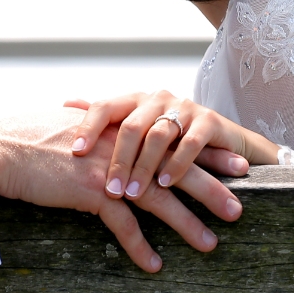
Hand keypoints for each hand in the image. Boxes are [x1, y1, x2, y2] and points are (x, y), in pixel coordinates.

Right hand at [0, 108, 245, 272]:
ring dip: (188, 224)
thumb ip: (101, 131)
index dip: (206, 152)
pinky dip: (140, 247)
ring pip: (161, 199)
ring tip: (210, 244)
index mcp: (123, 127)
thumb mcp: (75, 125)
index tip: (234, 163)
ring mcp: (111, 168)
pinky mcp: (93, 191)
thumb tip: (116, 141)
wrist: (2, 146)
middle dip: (212, 188)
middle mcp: (124, 145)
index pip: (174, 139)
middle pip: (178, 168)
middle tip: (239, 206)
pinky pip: (124, 225)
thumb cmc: (30, 135)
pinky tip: (154, 265)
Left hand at [69, 91, 280, 201]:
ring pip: (158, 135)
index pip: (105, 106)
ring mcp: (185, 107)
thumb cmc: (174, 141)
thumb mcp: (139, 129)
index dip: (88, 127)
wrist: (227, 144)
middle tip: (109, 190)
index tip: (73, 152)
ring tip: (134, 194)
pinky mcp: (211, 121)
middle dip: (118, 161)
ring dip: (145, 168)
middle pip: (131, 126)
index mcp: (136, 100)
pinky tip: (166, 184)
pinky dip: (177, 165)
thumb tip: (66, 103)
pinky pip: (191, 142)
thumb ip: (107, 117)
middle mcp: (158, 98)